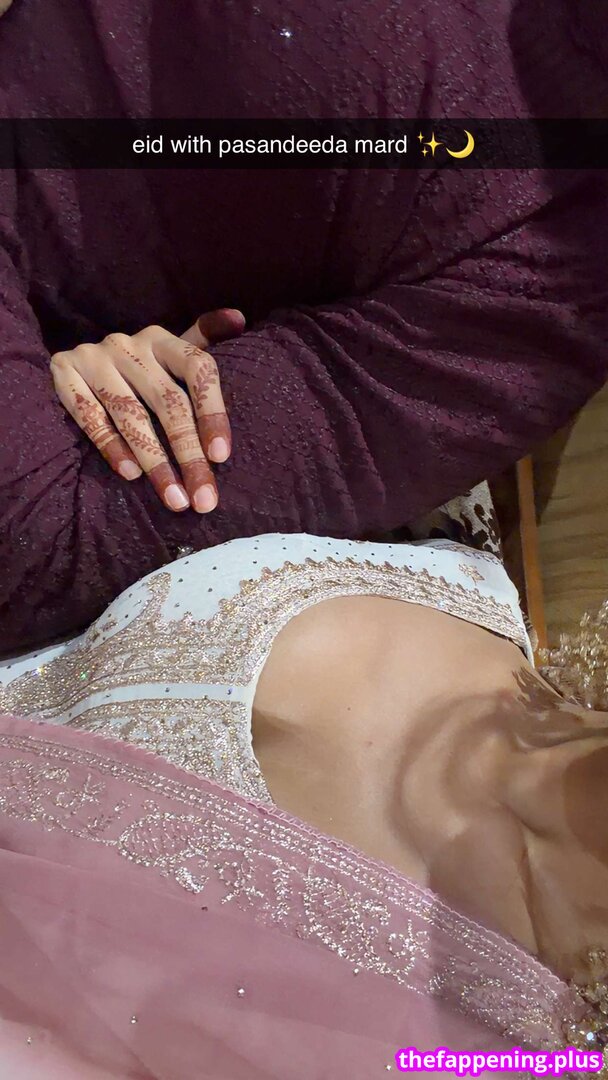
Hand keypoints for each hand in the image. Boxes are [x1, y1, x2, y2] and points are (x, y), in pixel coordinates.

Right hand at [51, 308, 244, 512]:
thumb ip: (202, 341)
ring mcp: (94, 357)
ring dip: (155, 462)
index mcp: (161, 339)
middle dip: (189, 455)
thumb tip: (238, 318)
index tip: (222, 457)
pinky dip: (111, 447)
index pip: (198, 368)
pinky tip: (131, 475)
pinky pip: (90, 416)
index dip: (213, 412)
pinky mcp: (63, 372)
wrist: (74, 363)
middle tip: (204, 498)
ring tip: (174, 498)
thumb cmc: (138, 370)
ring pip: (131, 414)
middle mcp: (128, 344)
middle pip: (168, 402)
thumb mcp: (169, 353)